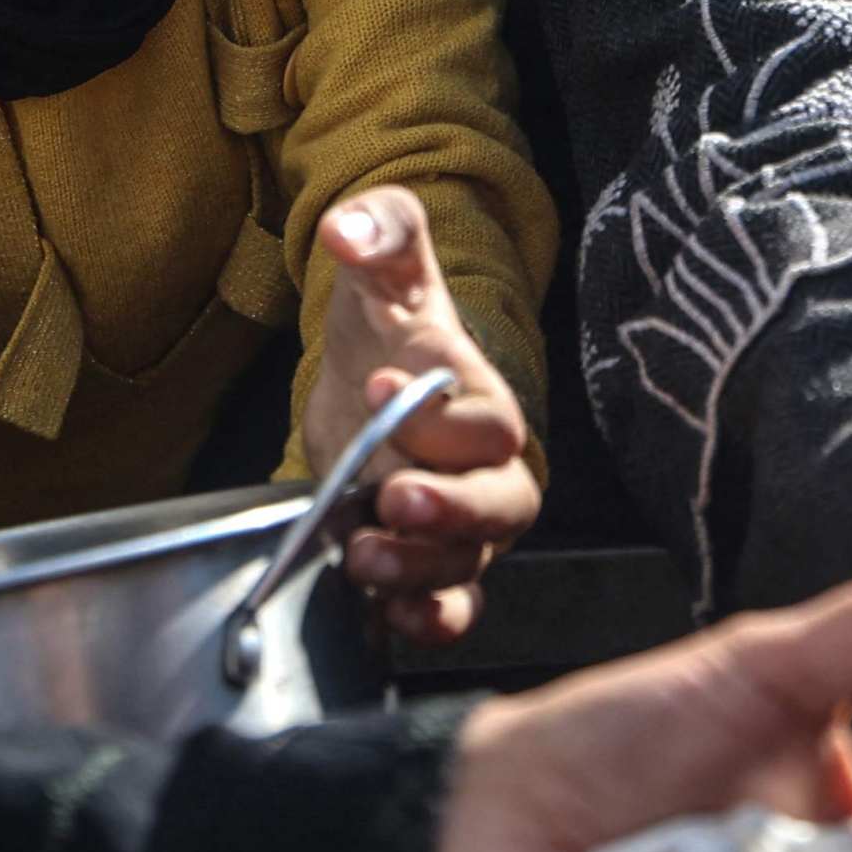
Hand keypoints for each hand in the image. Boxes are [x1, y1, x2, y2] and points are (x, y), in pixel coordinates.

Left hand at [306, 184, 538, 643]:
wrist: (368, 386)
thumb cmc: (390, 327)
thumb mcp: (384, 268)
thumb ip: (380, 231)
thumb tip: (349, 228)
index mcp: (484, 404)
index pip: (490, 424)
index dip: (440, 415)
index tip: (379, 384)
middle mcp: (486, 474)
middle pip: (501, 508)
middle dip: (450, 510)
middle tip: (392, 496)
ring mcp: (459, 528)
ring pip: (466, 564)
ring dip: (418, 568)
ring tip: (359, 554)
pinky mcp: (425, 568)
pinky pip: (450, 609)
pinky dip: (428, 622)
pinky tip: (388, 617)